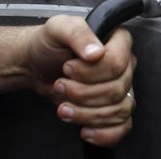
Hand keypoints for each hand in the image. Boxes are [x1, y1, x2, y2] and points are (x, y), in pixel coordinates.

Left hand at [22, 18, 136, 146]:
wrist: (36, 64)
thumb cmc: (49, 44)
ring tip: (64, 108)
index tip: (69, 68)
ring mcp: (120, 87)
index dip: (92, 72)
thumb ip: (78, 34)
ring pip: (119, 109)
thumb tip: (96, 52)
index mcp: (117, 40)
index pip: (118, 61)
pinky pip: (122, 126)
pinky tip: (85, 130)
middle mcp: (124, 64)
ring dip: (87, 114)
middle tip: (61, 85)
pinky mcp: (113, 107)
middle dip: (83, 94)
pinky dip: (104, 133)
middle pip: (117, 89)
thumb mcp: (58, 28)